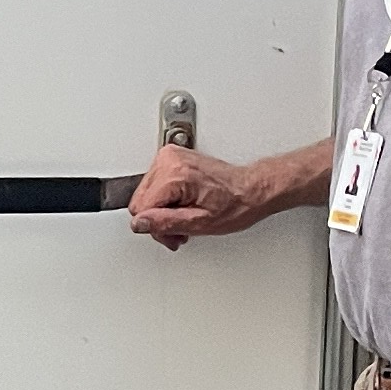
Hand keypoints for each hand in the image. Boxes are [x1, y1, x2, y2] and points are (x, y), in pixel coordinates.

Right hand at [129, 148, 267, 250]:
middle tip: (180, 229)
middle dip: (157, 220)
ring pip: (145, 194)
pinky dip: (166, 199)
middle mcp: (169, 160)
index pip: (141, 208)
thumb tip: (139, 223)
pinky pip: (154, 185)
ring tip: (184, 217)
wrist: (251, 189)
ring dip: (161, 211)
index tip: (174, 233)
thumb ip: (165, 223)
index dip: (156, 227)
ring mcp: (169, 156)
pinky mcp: (171, 158)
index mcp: (175, 174)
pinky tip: (183, 205)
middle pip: (141, 200)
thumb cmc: (235, 204)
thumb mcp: (200, 223)